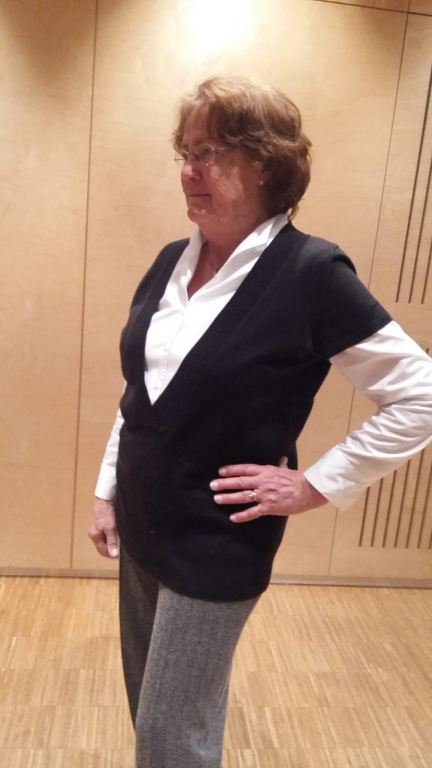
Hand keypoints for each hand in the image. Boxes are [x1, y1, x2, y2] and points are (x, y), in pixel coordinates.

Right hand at [88, 498, 118, 557]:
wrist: (107, 497)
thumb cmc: (106, 511)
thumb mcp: (111, 528)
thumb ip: (112, 542)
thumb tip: (113, 554)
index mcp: (94, 535)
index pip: (103, 551)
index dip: (112, 554)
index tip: (120, 555)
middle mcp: (96, 532)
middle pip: (106, 545)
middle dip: (114, 546)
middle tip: (122, 544)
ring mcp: (100, 528)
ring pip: (109, 539)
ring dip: (115, 539)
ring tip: (121, 536)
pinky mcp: (105, 523)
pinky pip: (110, 532)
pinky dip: (115, 533)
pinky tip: (120, 530)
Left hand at [210, 461, 327, 522]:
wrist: (307, 490)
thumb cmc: (297, 479)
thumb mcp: (286, 470)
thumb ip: (281, 465)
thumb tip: (282, 459)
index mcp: (265, 471)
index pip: (244, 469)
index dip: (231, 470)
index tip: (220, 471)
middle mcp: (262, 482)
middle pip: (239, 482)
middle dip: (224, 483)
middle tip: (212, 485)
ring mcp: (264, 495)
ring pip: (242, 496)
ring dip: (228, 497)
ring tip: (217, 499)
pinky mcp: (269, 507)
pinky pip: (252, 512)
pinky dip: (242, 515)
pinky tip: (232, 517)